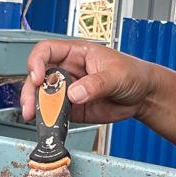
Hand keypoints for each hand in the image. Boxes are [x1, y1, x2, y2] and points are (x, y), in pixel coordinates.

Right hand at [22, 39, 156, 125]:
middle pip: (39, 76)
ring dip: (36, 107)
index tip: (38, 77)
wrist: (144, 96)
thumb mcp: (117, 75)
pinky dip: (49, 120)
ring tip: (37, 118)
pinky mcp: (72, 108)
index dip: (37, 62)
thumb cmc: (133, 74)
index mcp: (76, 53)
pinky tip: (48, 125)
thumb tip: (74, 94)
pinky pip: (55, 113)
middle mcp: (68, 70)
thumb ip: (96, 84)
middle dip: (31, 91)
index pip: (46, 51)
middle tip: (31, 106)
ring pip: (43, 97)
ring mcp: (68, 90)